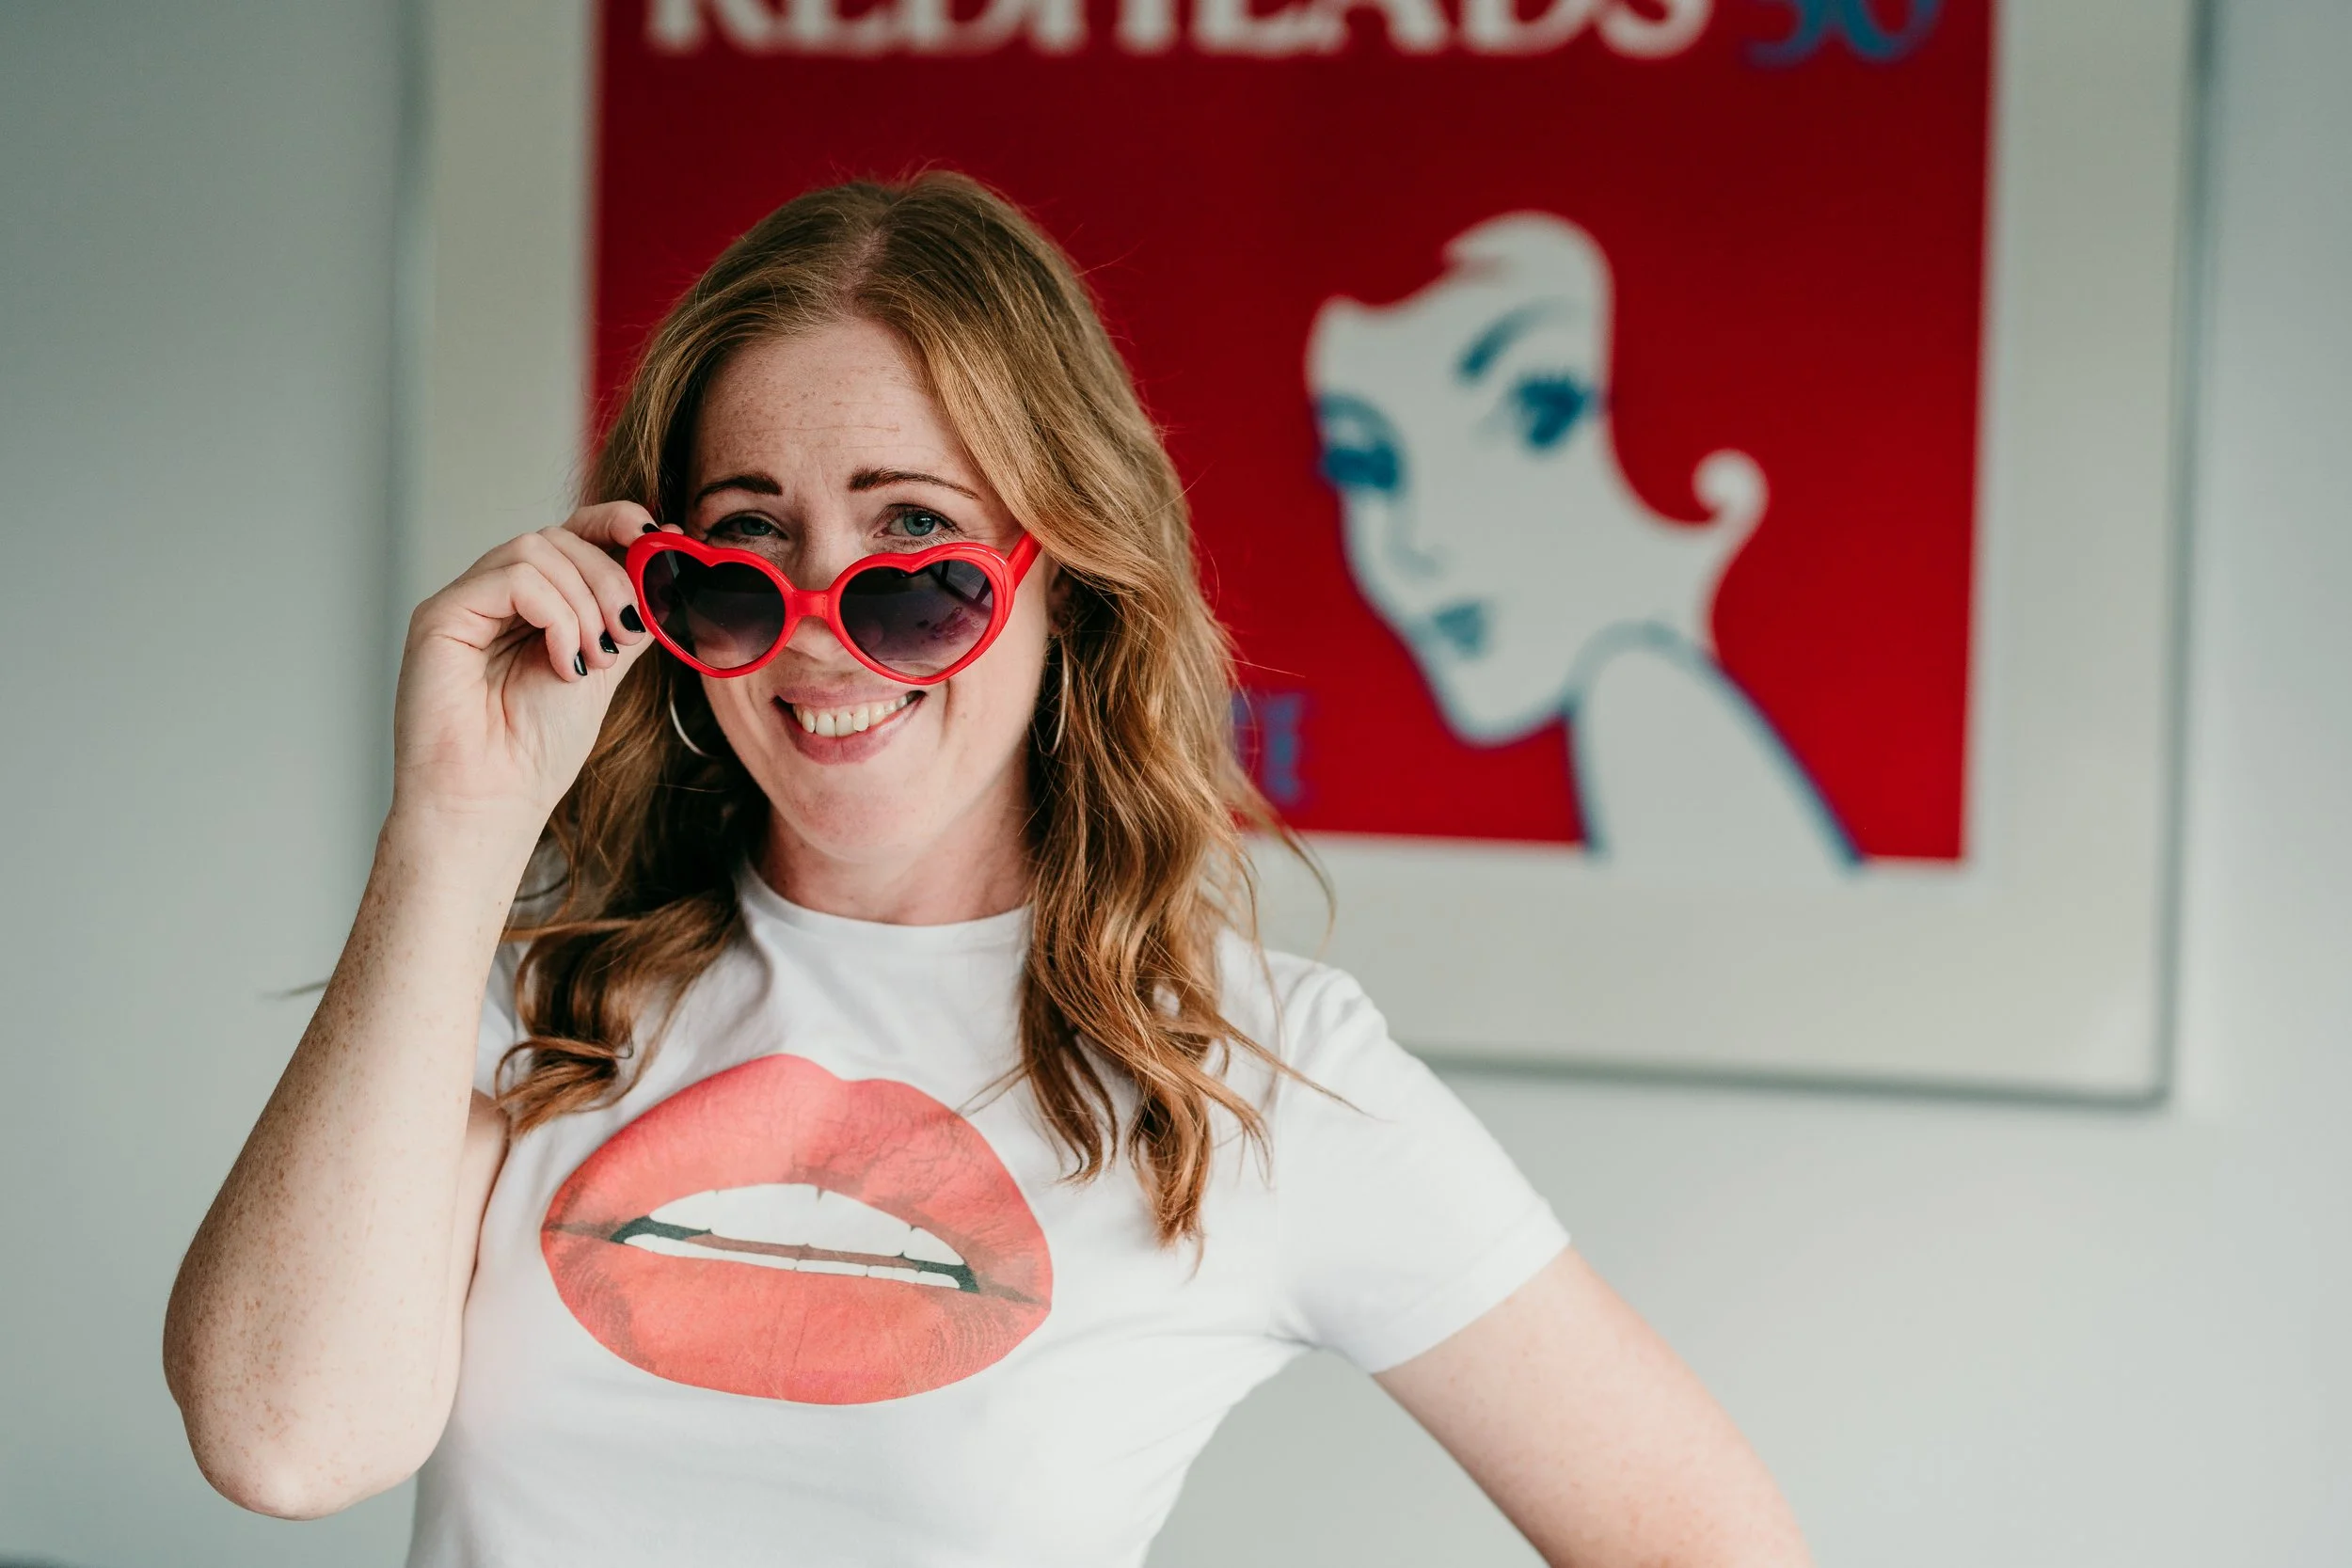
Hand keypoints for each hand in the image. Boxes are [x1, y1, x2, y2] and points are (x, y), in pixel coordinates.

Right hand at [390, 502, 667, 835]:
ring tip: (593, 660)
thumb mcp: (604, 666)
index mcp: (531, 605)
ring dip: (585, 602)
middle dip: (610, 577)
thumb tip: (666, 557)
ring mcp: (465, 603)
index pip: (570, 534)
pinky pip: (511, 579)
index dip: (615, 523)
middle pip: (558, 537)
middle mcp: (493, 596)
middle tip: (626, 634)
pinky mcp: (440, 616)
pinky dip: (555, 615)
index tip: (658, 539)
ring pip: (536, 549)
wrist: (493, 801)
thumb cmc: (537, 749)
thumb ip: (626, 613)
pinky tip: (563, 663)